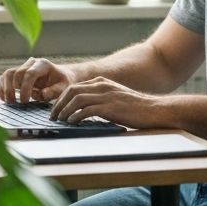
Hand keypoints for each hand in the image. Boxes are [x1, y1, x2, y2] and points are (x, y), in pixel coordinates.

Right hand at [0, 57, 74, 103]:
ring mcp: (23, 66)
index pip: (30, 73)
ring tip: (9, 102)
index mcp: (43, 64)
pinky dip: (2, 88)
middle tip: (17, 103)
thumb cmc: (62, 82)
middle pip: (17, 73)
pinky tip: (5, 99)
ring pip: (8, 74)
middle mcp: (31, 63)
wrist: (60, 76)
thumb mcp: (64, 87)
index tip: (25, 101)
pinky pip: (5, 78)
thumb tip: (42, 94)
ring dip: (6, 88)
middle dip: (14, 89)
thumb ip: (54, 91)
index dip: (25, 88)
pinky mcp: (17, 73)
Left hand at [49, 77, 165, 128]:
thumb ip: (100, 99)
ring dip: (65, 110)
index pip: (74, 87)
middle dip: (59, 104)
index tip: (56, 109)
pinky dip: (76, 116)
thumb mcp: (115, 98)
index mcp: (102, 82)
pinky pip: (87, 110)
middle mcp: (102, 86)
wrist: (153, 109)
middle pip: (72, 91)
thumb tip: (82, 110)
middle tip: (53, 116)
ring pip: (77, 99)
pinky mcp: (110, 107)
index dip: (62, 98)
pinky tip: (72, 122)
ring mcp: (106, 96)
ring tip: (59, 120)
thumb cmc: (135, 108)